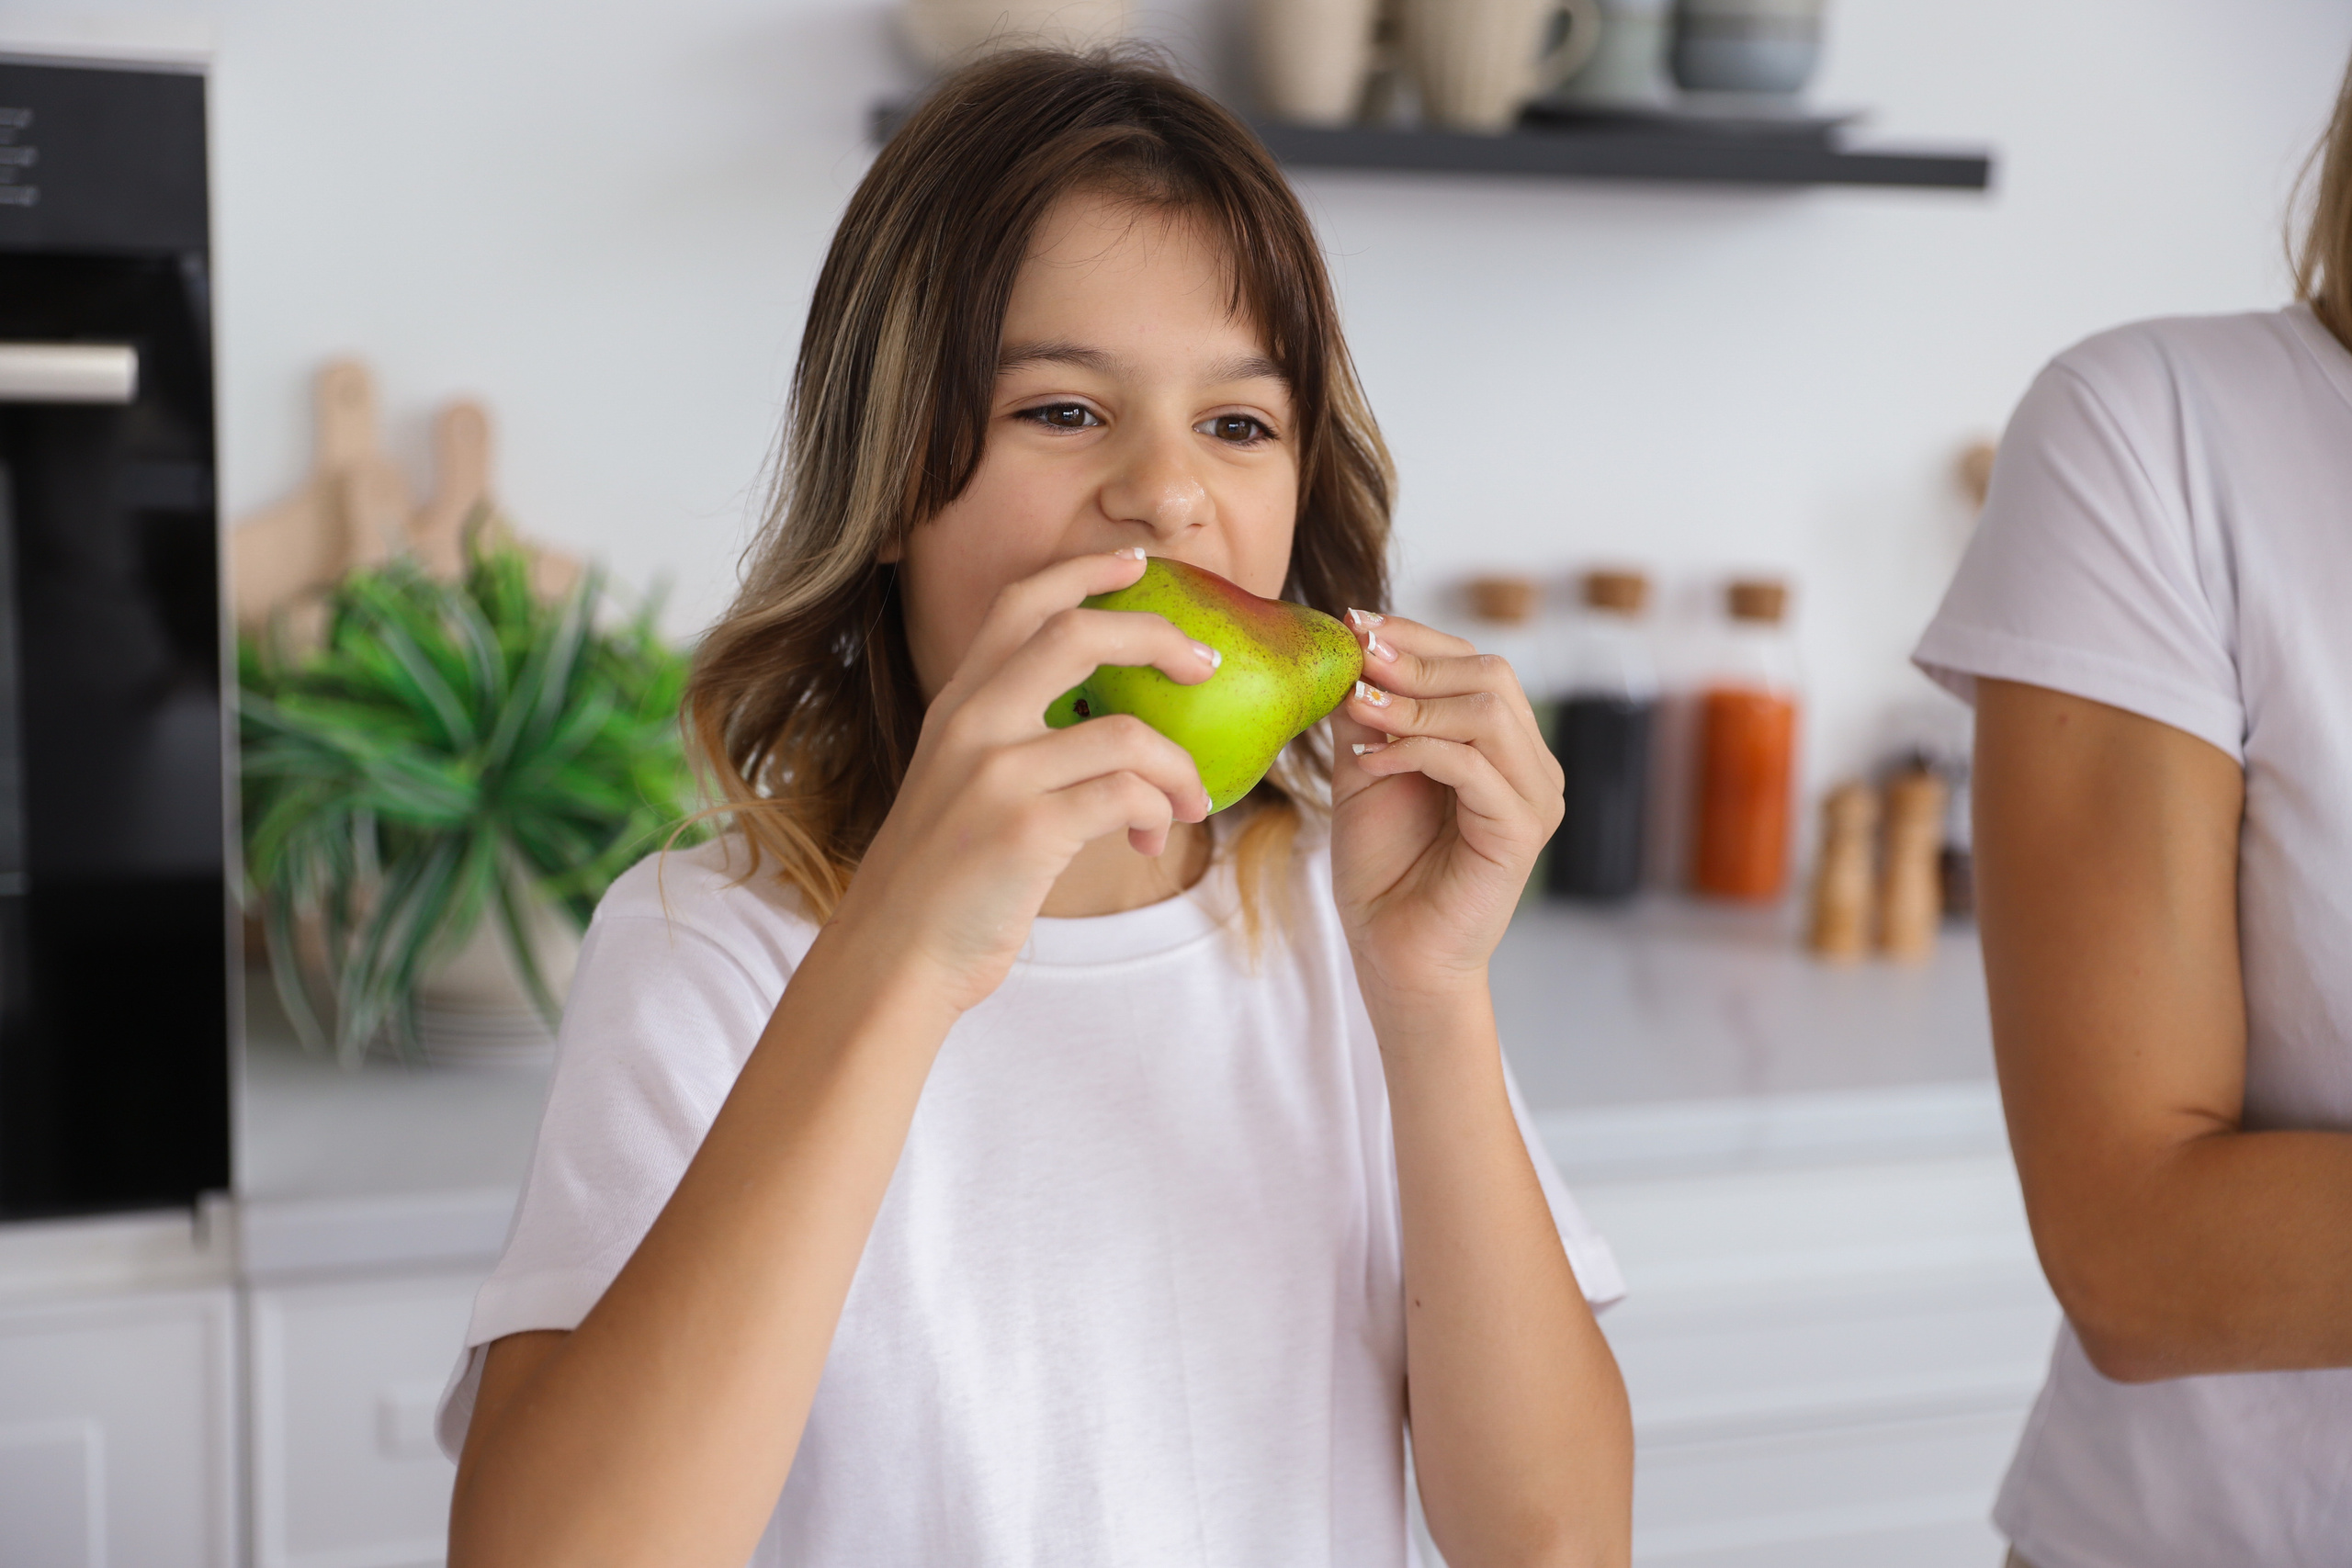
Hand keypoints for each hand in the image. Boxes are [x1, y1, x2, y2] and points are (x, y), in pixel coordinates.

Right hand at [830, 549, 1214, 1014]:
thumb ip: (1013, 740)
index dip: (1086, 569)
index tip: (1138, 563)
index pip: (1021, 602)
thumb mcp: (960, 783)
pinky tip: (1152, 841)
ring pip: (1127, 733)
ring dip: (1180, 768)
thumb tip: (1112, 728)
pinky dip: (1159, 814)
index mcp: (958, 704)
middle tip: (1206, 664)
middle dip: (1159, 638)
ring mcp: (998, 775)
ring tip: (1192, 801)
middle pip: (1079, 633)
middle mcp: (973, 724)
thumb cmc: (942, 878)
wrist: (894, 956)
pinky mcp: (1027, 831)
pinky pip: (1127, 796)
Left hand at [1329, 612, 1562, 1004]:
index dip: (1415, 636)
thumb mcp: (1366, 769)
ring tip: (1358, 711)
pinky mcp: (1521, 832)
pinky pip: (1472, 765)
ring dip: (1414, 703)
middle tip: (1356, 658)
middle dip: (1416, 661)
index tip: (1353, 622)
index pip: (1473, 663)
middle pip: (1491, 674)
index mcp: (1501, 744)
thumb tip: (1353, 644)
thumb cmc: (1383, 868)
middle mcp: (1530, 765)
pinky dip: (1416, 751)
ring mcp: (1535, 798)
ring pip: (1488, 711)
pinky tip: (1370, 763)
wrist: (1393, 953)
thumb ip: (1369, 712)